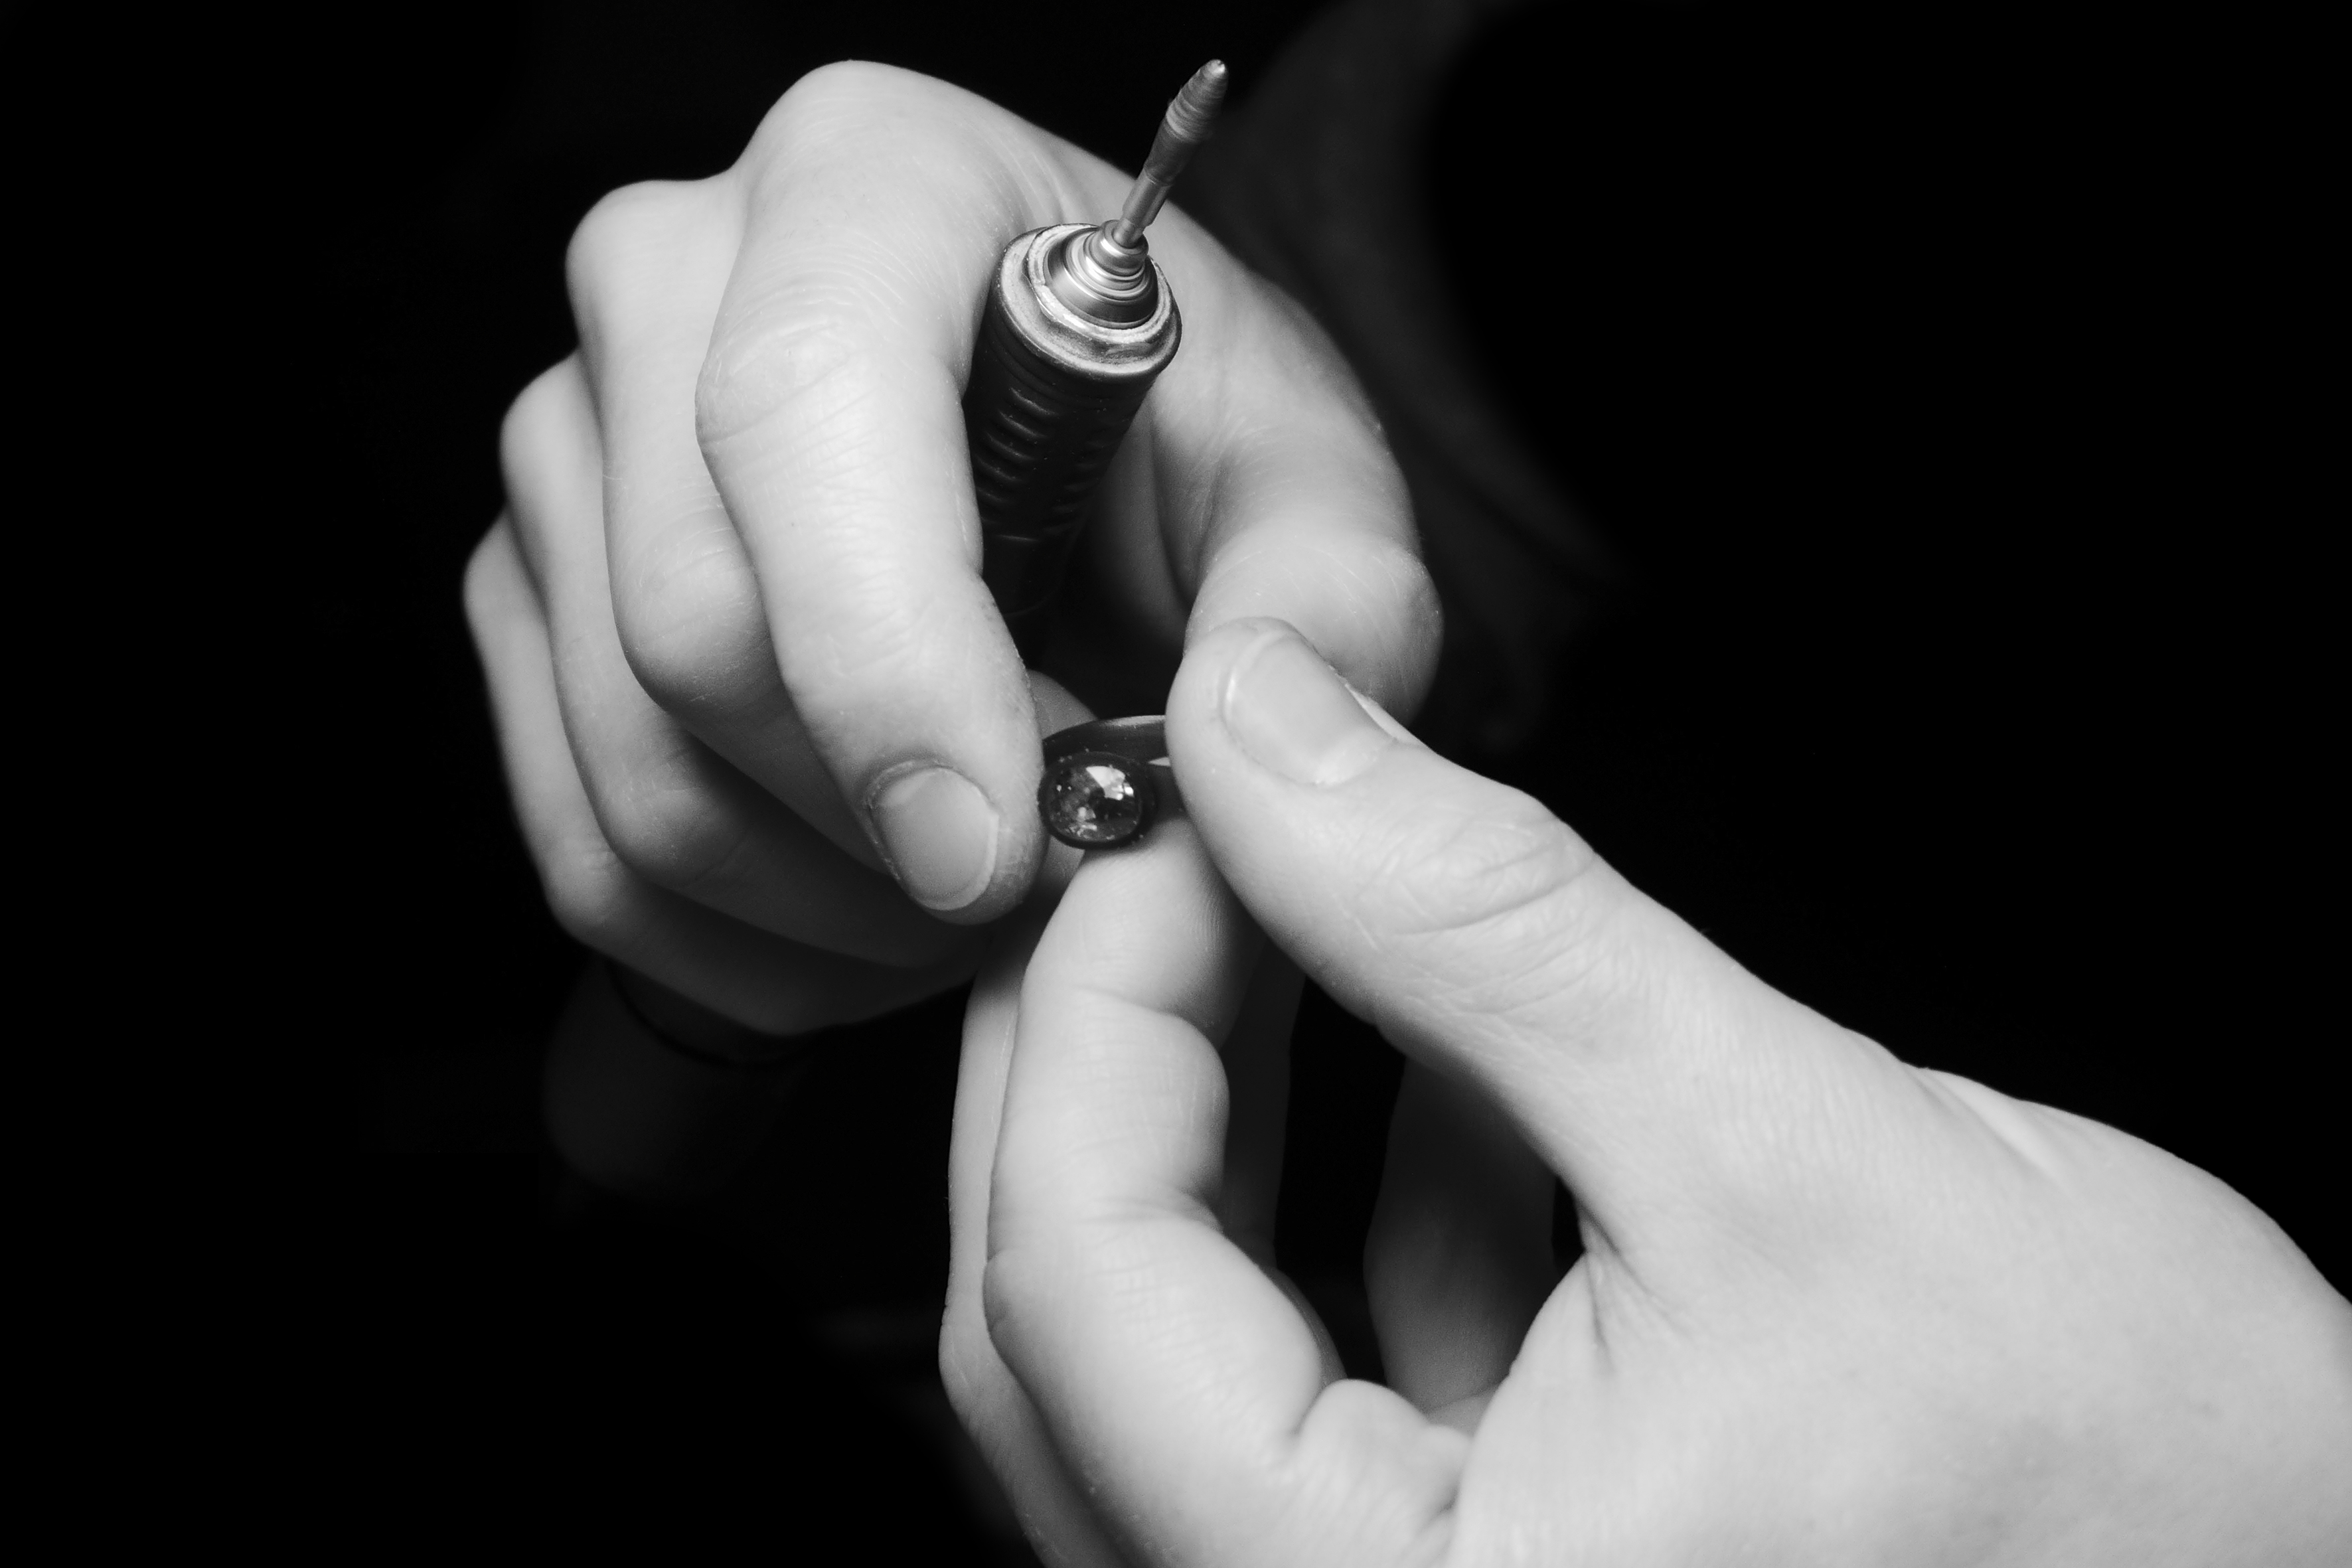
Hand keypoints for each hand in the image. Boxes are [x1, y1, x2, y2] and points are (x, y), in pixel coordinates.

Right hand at [464, 64, 1432, 1032]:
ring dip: (843, 909)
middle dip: (892, 826)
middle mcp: (666, 288)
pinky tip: (887, 913)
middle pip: (695, 630)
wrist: (1077, 460)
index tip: (1001, 848)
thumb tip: (1238, 732)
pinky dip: (760, 949)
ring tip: (991, 887)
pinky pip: (593, 860)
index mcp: (866, 183)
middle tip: (1052, 868)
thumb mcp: (1313, 489)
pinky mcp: (532, 604)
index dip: (890, 663)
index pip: (802, 413)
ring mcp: (571, 452)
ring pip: (638, 775)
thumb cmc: (1180, 446)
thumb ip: (1326, 601)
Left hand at [945, 618, 2351, 1565]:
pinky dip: (1360, 1219)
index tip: (1160, 819)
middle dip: (1115, 1065)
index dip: (1090, 1011)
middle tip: (1176, 852)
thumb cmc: (2150, 1483)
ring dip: (1229, 1125)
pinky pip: (1334, 1393)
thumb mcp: (1781, 1145)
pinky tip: (1443, 1074)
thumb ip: (1484, 927)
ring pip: (1186, 1362)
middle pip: (1076, 1342)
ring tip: (1300, 920)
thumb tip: (1272, 731)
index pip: (1080, 1291)